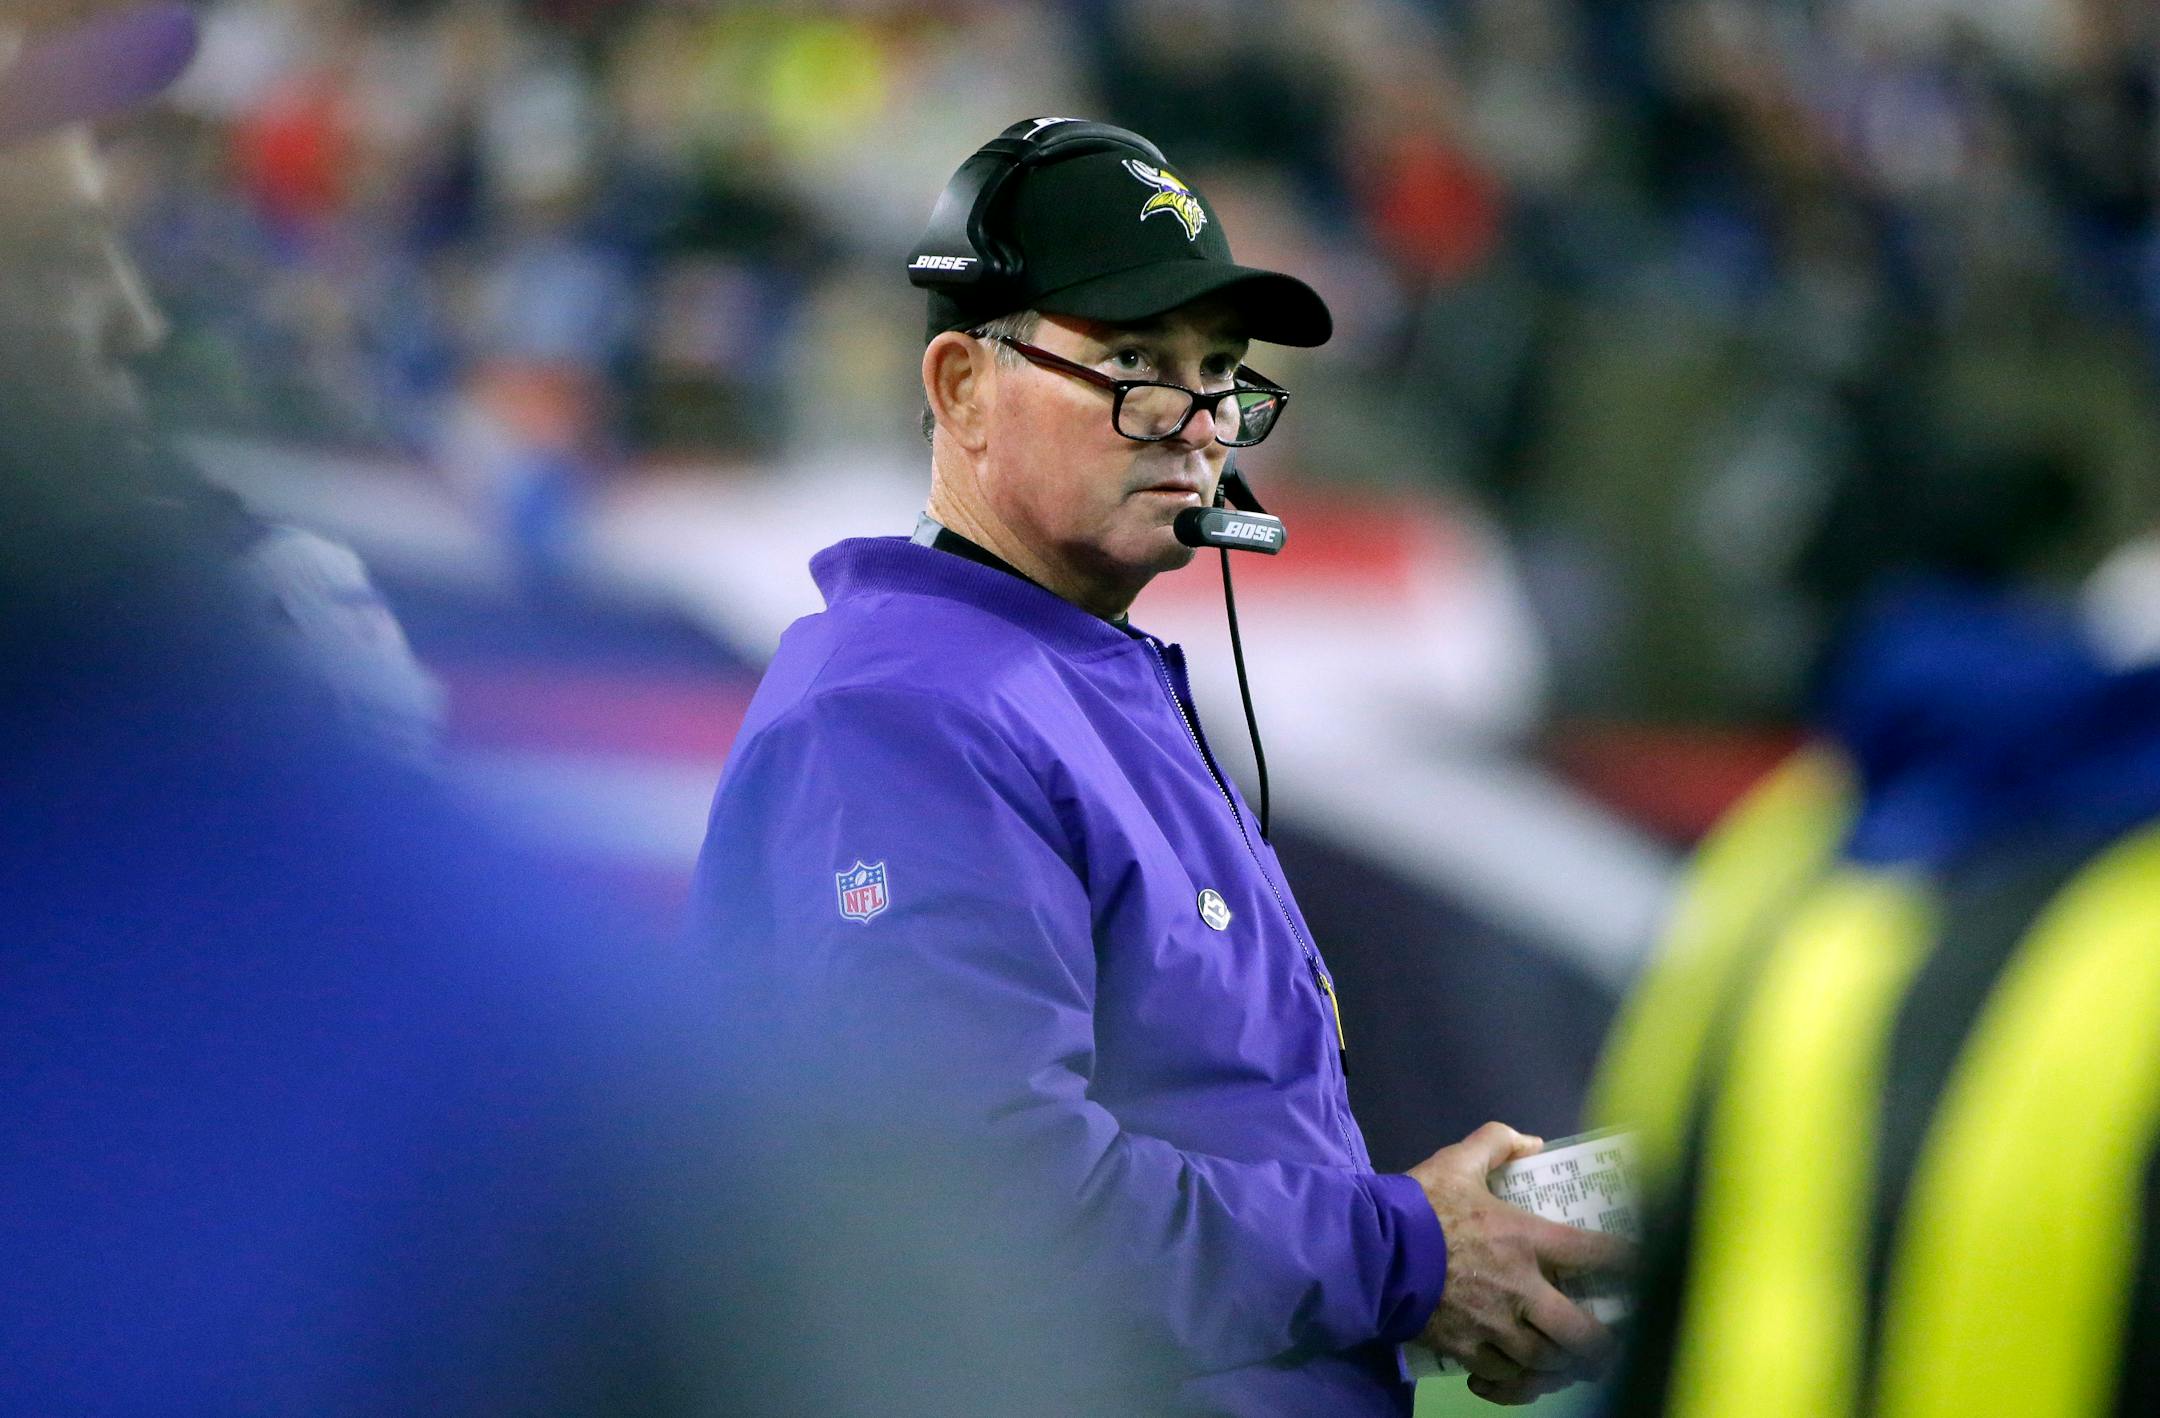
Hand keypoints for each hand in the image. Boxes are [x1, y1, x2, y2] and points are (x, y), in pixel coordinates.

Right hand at [1408, 1122, 1631, 1405]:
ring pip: (1547, 1363)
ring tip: (1570, 1363)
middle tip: (1608, 1343)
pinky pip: (1505, 1379)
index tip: (1644, 1268)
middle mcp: (1520, 1290)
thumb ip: (1497, 1142)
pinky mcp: (1466, 1349)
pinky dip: (1517, 1384)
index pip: (1595, 1254)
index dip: (1628, 1264)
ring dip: (1563, 1366)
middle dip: (1602, 1345)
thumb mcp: (1458, 1161)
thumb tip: (1533, 1143)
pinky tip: (1520, 1377)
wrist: (1371, 1251)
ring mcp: (1494, 1326)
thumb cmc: (1420, 1206)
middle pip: (1580, 1333)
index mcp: (1524, 1240)